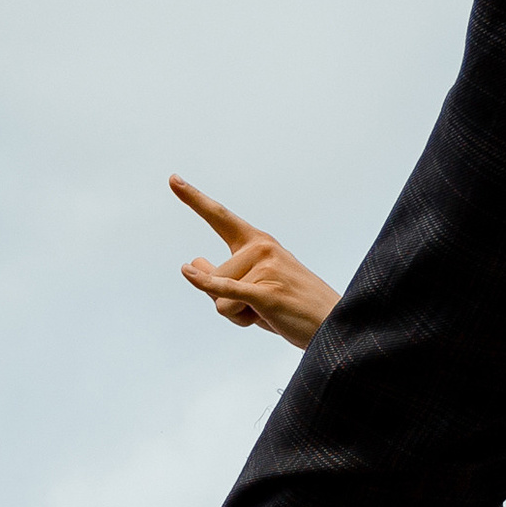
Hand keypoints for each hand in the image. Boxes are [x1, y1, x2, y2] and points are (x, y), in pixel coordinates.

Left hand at [170, 178, 340, 348]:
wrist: (332, 326)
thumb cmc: (291, 307)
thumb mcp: (255, 286)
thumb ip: (223, 275)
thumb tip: (191, 263)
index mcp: (258, 243)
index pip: (220, 218)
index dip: (195, 199)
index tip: (173, 180)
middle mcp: (260, 249)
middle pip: (212, 280)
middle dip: (228, 304)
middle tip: (264, 308)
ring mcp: (265, 268)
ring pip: (219, 300)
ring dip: (238, 316)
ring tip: (270, 313)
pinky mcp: (267, 293)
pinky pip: (226, 291)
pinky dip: (207, 286)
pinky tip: (187, 271)